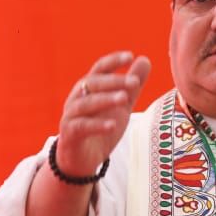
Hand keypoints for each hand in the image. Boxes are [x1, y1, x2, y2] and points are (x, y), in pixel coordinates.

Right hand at [55, 51, 150, 176]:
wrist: (82, 159)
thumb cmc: (100, 127)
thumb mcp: (121, 106)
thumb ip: (132, 85)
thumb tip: (145, 59)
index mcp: (89, 88)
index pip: (100, 69)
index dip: (113, 61)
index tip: (130, 56)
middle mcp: (77, 98)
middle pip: (93, 83)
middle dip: (113, 81)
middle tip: (134, 82)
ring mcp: (71, 115)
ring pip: (86, 103)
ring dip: (105, 99)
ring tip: (124, 99)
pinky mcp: (69, 134)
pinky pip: (82, 127)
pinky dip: (97, 125)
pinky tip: (112, 125)